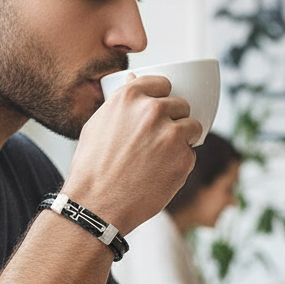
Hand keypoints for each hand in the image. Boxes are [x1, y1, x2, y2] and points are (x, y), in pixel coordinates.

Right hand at [63, 74, 201, 234]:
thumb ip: (121, 101)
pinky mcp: (184, 159)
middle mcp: (153, 110)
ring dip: (183, 140)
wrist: (96, 205)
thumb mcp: (97, 124)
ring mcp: (171, 134)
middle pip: (181, 105)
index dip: (162, 98)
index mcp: (130, 97)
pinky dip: (180, 164)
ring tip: (160, 159)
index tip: (159, 112)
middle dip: (174, 120)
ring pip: (193, 127)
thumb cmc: (92, 167)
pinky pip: (191, 154)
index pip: (163, 84)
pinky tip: (159, 175)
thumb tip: (132, 78)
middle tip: (156, 143)